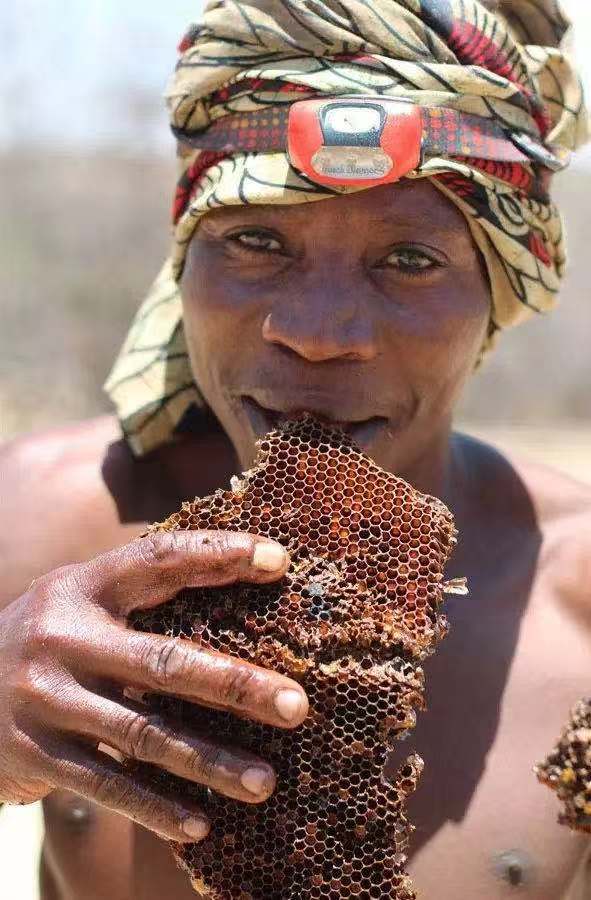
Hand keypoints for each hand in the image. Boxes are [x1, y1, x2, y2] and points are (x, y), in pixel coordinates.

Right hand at [0, 531, 307, 841]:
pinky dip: (155, 808)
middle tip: (297, 706)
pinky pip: (106, 784)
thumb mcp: (78, 602)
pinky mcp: (36, 753)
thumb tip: (237, 587)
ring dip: (210, 762)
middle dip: (236, 686)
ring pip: (144, 734)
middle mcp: (64, 637)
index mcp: (84, 587)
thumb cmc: (46, 640)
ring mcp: (48, 698)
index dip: (218, 555)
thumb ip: (137, 597)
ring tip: (265, 781)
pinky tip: (200, 823)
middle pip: (164, 662)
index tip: (279, 560)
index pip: (158, 560)